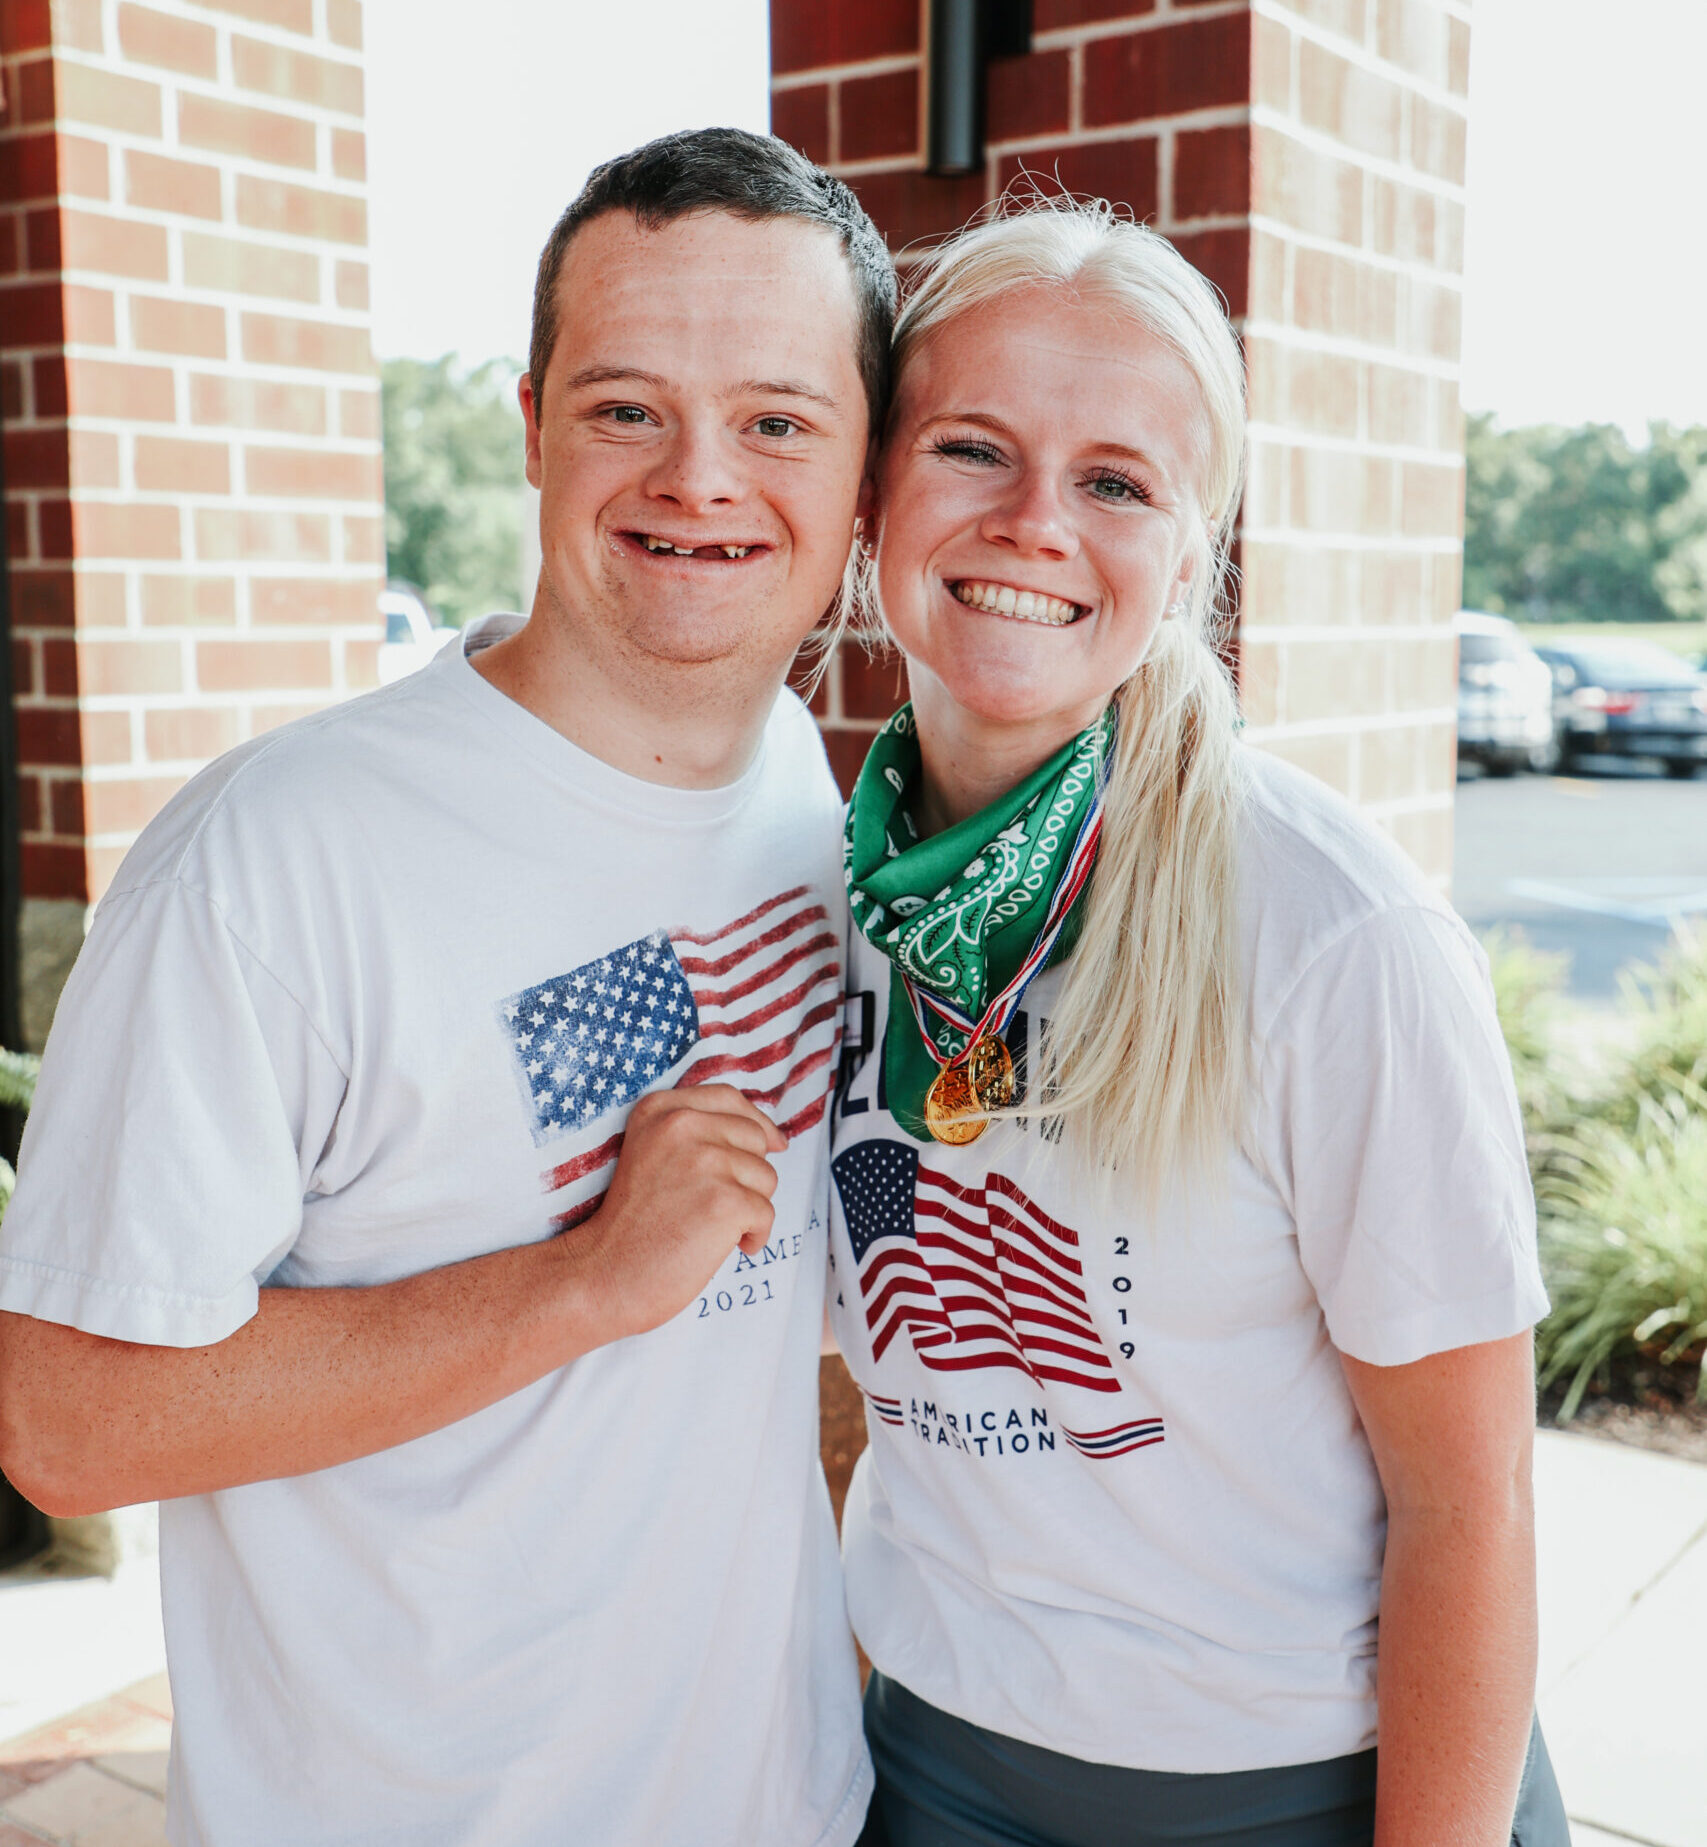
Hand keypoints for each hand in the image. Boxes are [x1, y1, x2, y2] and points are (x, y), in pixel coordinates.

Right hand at [568, 1087, 786, 1339]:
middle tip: (710, 1206)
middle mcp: (682, 1125)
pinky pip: (766, 1214)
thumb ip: (698, 1133)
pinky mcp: (724, 1201)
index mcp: (661, 1110)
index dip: (756, 1122)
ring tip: (707, 1228)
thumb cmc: (631, 1225)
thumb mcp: (651, 1153)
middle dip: (747, 1176)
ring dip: (748, 1209)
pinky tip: (723, 1248)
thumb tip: (774, 1138)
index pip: (728, 1098)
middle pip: (754, 1139)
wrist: (603, 1274)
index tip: (773, 1143)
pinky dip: (753, 1237)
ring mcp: (705, 1161)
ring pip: (766, 1178)